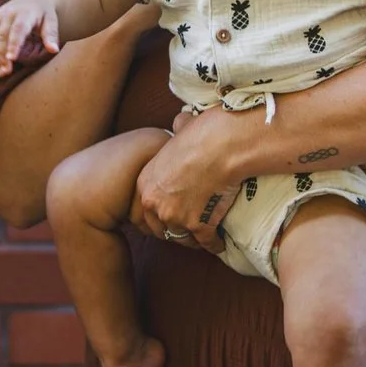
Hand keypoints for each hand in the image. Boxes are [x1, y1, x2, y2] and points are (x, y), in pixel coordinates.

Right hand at [0, 0, 60, 76]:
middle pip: (3, 35)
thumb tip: (54, 50)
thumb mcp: (51, 21)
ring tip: (1, 73)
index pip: (18, 29)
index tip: (11, 59)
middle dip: (2, 54)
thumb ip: (51, 35)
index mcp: (26, 12)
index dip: (14, 44)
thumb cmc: (45, 13)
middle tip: (6, 72)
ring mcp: (0, 15)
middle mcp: (10, 12)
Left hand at [132, 106, 249, 252]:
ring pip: (183, 239)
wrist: (221, 146)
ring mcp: (176, 217)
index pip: (144, 212)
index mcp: (146, 185)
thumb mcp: (178, 132)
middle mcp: (156, 205)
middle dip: (175, 230)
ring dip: (194, 239)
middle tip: (187, 229)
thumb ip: (175, 132)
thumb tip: (181, 122)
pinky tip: (220, 243)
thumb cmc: (201, 134)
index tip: (171, 218)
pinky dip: (215, 245)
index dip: (159, 217)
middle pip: (162, 229)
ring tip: (204, 238)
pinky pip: (207, 244)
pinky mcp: (199, 226)